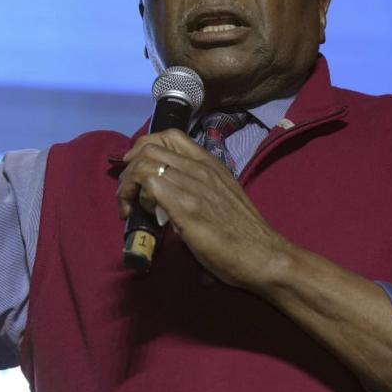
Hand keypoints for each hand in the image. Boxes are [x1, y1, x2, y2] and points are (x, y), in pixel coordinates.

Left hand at [117, 129, 294, 289]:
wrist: (264, 256)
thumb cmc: (244, 235)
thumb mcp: (221, 198)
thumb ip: (198, 190)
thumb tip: (170, 200)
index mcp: (210, 164)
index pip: (170, 136)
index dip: (143, 147)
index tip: (135, 168)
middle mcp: (201, 168)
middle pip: (149, 148)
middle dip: (128, 169)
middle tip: (128, 195)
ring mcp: (194, 185)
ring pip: (143, 164)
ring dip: (127, 186)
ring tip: (130, 208)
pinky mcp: (187, 206)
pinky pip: (150, 186)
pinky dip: (138, 199)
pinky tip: (145, 217)